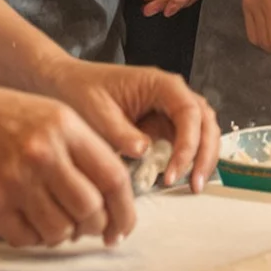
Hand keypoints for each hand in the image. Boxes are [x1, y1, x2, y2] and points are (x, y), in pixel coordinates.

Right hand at [0, 74, 136, 246]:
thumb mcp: (48, 114)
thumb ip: (80, 149)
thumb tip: (108, 197)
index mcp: (66, 127)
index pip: (114, 177)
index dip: (125, 210)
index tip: (123, 228)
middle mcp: (44, 152)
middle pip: (90, 209)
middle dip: (94, 227)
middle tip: (87, 230)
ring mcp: (16, 178)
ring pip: (59, 230)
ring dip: (62, 236)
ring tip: (55, 226)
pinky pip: (25, 238)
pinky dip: (32, 240)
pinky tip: (28, 226)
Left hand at [50, 55, 221, 189]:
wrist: (65, 84)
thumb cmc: (80, 91)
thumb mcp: (96, 112)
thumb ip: (121, 133)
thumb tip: (145, 152)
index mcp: (159, 84)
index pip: (189, 112)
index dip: (188, 144)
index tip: (172, 173)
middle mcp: (171, 94)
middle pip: (205, 122)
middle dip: (205, 154)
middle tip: (194, 185)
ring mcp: (168, 110)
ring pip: (202, 131)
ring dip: (201, 158)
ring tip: (192, 186)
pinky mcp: (161, 125)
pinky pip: (184, 141)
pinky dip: (188, 160)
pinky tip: (179, 179)